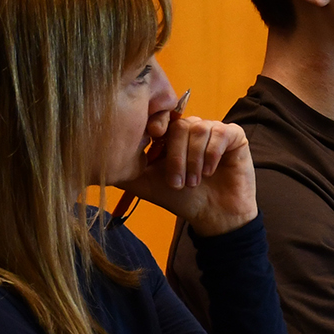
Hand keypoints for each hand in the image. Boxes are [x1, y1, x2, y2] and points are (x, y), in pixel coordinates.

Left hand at [123, 115, 256, 235]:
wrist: (213, 217)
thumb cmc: (182, 199)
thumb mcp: (147, 184)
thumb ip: (125, 170)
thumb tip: (98, 160)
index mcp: (172, 136)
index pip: (163, 117)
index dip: (158, 123)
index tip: (154, 137)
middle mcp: (193, 129)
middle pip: (180, 126)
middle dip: (176, 156)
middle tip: (177, 183)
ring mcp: (214, 131)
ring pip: (199, 129)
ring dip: (194, 160)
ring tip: (194, 182)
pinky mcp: (234, 137)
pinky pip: (221, 133)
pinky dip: (212, 154)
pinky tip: (211, 172)